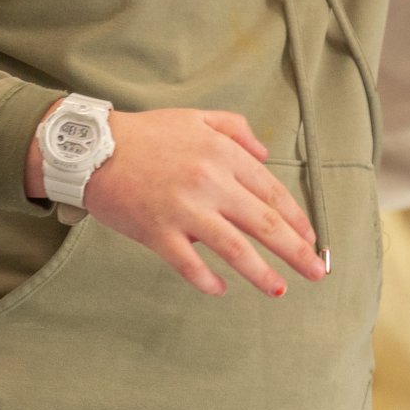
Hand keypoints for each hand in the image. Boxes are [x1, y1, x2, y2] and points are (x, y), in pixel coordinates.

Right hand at [28, 103, 325, 297]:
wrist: (92, 149)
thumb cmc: (147, 134)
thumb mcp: (198, 118)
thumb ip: (237, 130)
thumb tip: (266, 154)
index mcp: (224, 155)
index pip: (272, 192)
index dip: (297, 219)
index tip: (311, 239)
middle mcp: (211, 182)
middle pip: (264, 222)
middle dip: (296, 250)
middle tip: (317, 272)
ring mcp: (184, 209)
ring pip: (234, 247)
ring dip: (261, 273)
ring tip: (280, 290)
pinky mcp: (156, 231)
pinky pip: (188, 263)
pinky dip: (206, 279)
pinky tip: (221, 290)